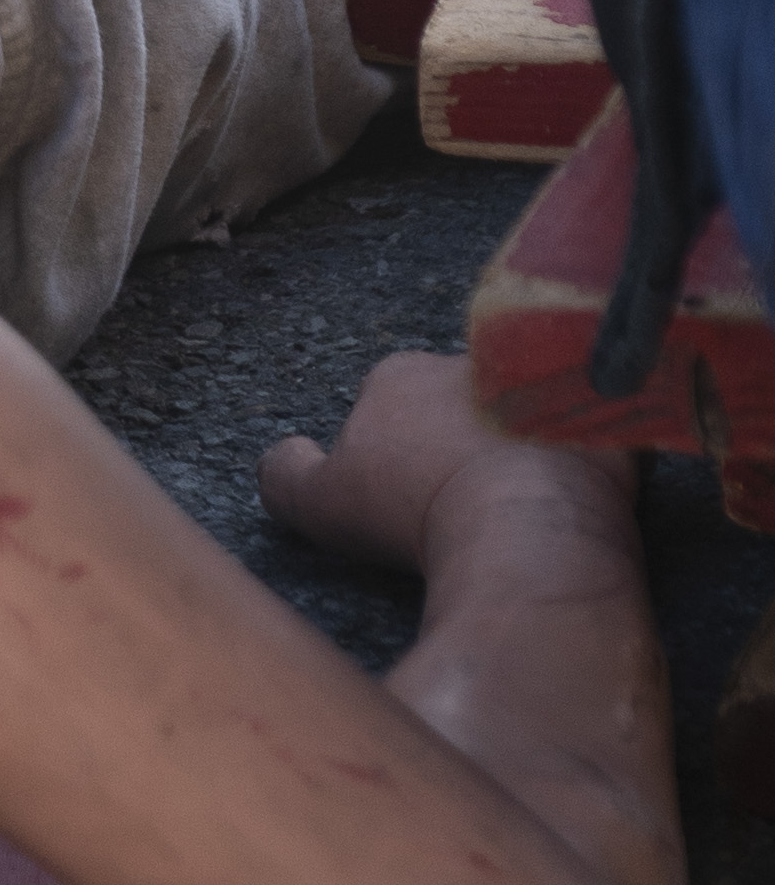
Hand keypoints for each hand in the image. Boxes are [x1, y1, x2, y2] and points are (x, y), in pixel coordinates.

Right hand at [259, 349, 636, 582]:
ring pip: (523, 418)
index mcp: (399, 374)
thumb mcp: (321, 502)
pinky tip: (573, 506)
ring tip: (519, 509)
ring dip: (521, 451)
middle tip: (463, 505)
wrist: (523, 520)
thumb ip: (286, 475)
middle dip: (459, 444)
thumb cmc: (416, 508)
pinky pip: (590, 442)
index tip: (404, 500)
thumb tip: (284, 455)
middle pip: (457, 405)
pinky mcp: (600, 420)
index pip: (387, 402)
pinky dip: (582, 467)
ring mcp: (537, 387)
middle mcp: (466, 363)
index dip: (391, 453)